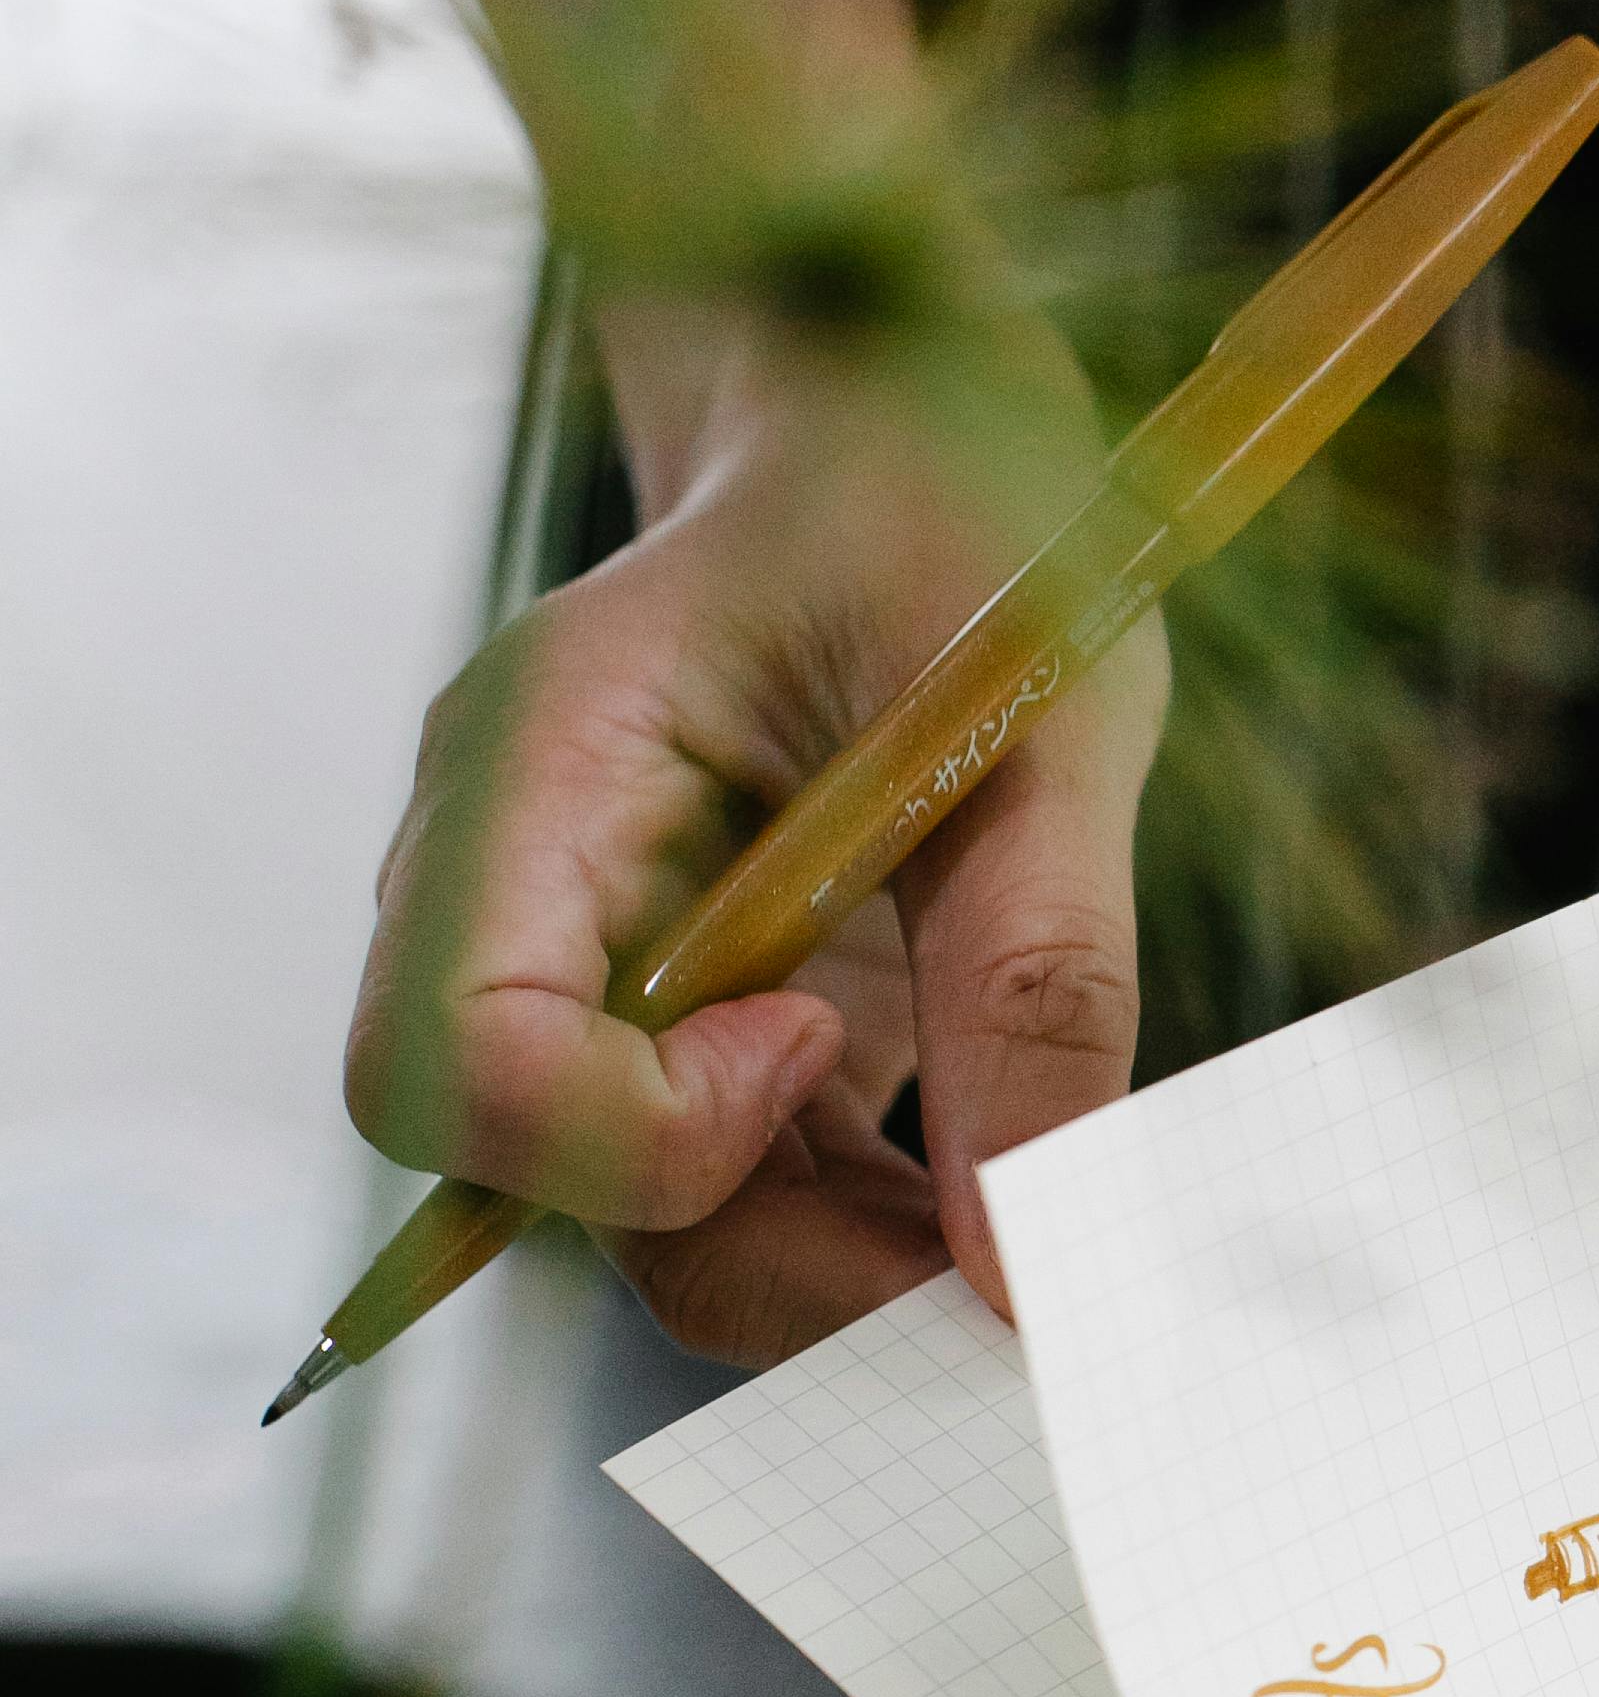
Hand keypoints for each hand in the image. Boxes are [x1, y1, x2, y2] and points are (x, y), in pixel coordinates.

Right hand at [345, 300, 1167, 1367]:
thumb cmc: (962, 506)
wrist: (923, 420)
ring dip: (850, 1276)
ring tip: (1044, 1247)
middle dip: (782, 1265)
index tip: (825, 1044)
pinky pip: (762, 1202)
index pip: (455, 1061)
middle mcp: (530, 898)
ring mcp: (614, 974)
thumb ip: (1036, 979)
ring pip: (667, 1227)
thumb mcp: (1045, 711)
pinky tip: (1019, 1213)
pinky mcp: (716, 1027)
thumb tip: (1026, 1271)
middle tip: (1010, 1273)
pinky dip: (884, 1241)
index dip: (635, 1133)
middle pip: (556, 1187)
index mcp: (538, 776)